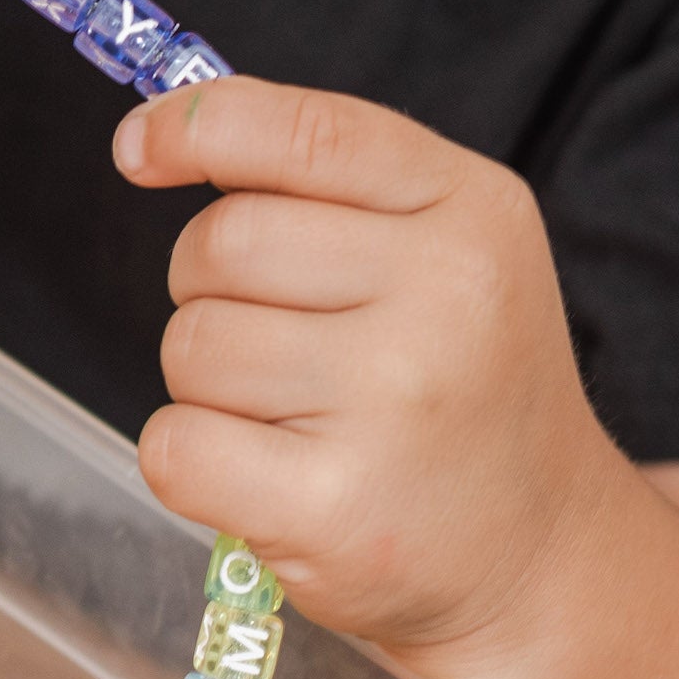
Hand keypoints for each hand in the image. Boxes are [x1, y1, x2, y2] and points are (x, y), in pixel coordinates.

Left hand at [113, 77, 635, 667]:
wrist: (541, 550)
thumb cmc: (462, 383)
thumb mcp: (447, 246)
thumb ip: (326, 179)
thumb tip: (149, 136)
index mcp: (472, 211)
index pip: (301, 133)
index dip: (193, 127)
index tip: (138, 150)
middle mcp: (446, 298)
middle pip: (221, 243)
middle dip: (211, 289)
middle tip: (280, 344)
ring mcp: (393, 406)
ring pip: (193, 346)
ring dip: (209, 385)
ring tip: (295, 418)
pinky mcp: (334, 508)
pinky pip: (175, 446)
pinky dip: (190, 460)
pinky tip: (263, 476)